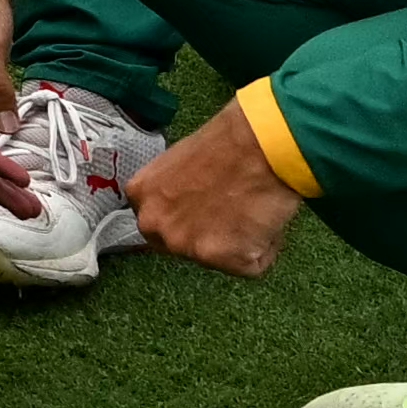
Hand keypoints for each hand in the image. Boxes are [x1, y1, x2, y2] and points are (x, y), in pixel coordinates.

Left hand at [134, 111, 311, 273]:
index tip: (206, 207)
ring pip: (220, 257)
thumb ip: (172, 191)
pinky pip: (253, 264)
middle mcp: (156, 226)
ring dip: (238, 241)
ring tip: (250, 207)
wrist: (261, 145)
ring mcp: (190, 248)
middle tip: (232, 210)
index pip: (159, 222)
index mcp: (141, 196)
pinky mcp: (228, 261)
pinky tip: (265, 218)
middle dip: (207, 235)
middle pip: (184, 245)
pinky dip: (264, 247)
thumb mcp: (179, 163)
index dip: (188, 216)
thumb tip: (186, 205)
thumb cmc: (228, 143)